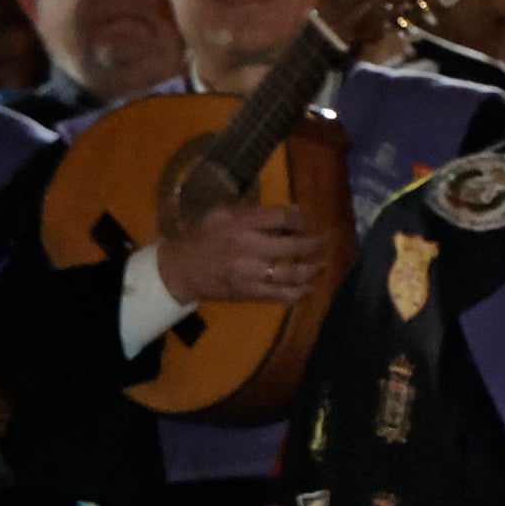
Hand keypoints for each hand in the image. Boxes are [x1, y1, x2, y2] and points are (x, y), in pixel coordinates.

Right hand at [159, 202, 334, 312]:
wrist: (181, 269)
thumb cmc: (202, 237)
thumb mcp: (222, 214)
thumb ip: (255, 212)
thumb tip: (291, 211)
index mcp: (240, 224)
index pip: (281, 218)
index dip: (300, 219)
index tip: (306, 222)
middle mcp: (247, 248)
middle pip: (291, 246)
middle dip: (312, 244)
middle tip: (323, 242)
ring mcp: (249, 273)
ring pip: (289, 274)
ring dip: (310, 270)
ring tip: (321, 265)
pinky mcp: (248, 293)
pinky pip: (278, 295)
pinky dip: (297, 294)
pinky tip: (308, 290)